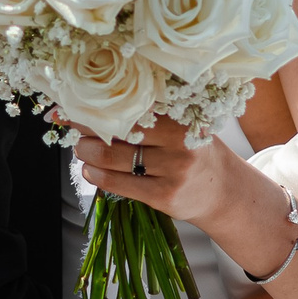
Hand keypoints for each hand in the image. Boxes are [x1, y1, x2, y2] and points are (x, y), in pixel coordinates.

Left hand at [74, 119, 274, 234]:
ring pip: (112, 158)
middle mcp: (178, 142)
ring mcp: (172, 171)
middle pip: (117, 130)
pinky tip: (90, 170)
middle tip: (74, 126)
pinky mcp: (164, 196)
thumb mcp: (183, 125)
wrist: (225, 191)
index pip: (130, 105)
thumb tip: (99, 104)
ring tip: (81, 149)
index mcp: (181, 116)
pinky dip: (97, 175)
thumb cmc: (195, 151)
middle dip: (87, 128)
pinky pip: (119, 184)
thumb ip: (150, 115)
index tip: (72, 101)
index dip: (98, 103)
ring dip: (87, 152)